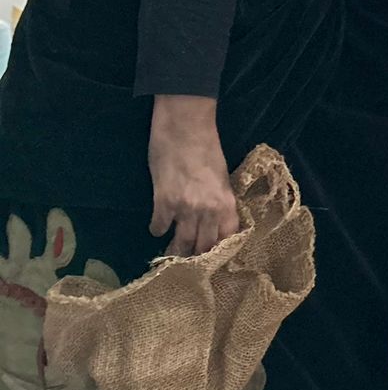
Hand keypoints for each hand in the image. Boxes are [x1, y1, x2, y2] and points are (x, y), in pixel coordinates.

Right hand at [147, 98, 239, 256]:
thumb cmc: (206, 147)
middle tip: (190, 262)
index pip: (228, 238)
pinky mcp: (163, 203)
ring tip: (171, 254)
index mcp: (227, 203)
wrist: (185, 127)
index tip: (213, 257)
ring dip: (175, 251)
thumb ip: (219, 201)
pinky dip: (157, 229)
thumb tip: (213, 221)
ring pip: (181, 244)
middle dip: (197, 256)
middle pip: (204, 246)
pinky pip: (158, 227)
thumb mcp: (222, 176)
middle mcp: (208, 211)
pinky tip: (157, 226)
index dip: (220, 250)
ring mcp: (185, 209)